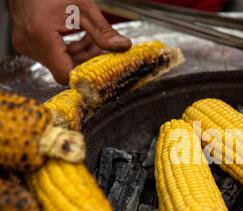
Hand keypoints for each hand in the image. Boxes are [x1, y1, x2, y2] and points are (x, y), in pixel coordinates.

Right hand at [7, 0, 131, 83]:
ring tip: (95, 41)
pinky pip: (52, 56)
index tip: (103, 70)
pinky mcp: (28, 44)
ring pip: (60, 63)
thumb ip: (103, 32)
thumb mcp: (83, 8)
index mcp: (41, 35)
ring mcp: (26, 46)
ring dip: (80, 56)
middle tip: (104, 52)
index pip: (65, 74)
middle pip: (64, 69)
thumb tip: (122, 46)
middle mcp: (29, 45)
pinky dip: (69, 51)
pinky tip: (83, 39)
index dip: (85, 75)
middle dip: (87, 62)